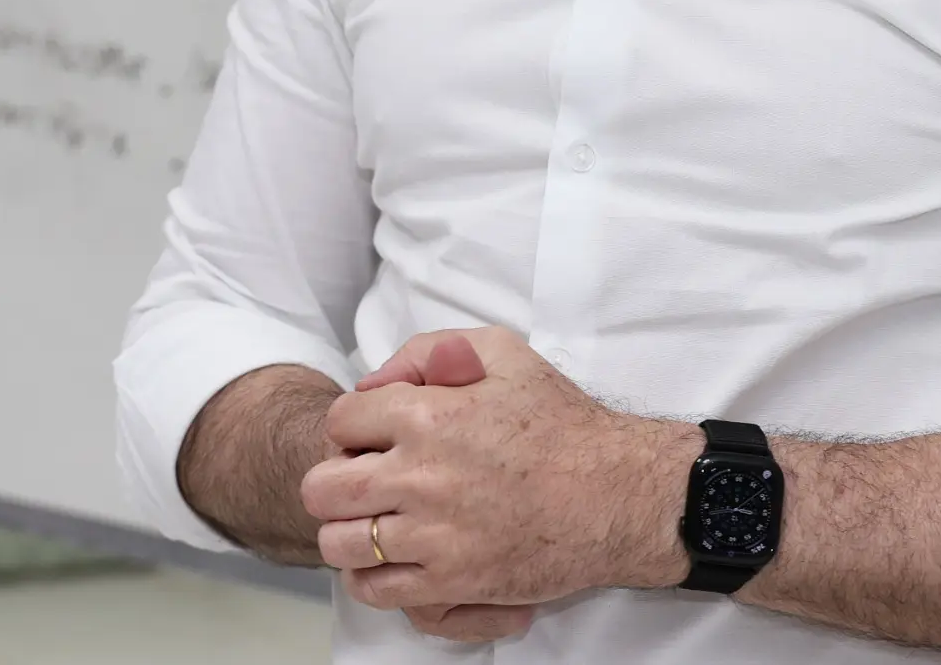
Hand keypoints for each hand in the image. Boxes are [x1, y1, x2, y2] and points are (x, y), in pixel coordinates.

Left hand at [300, 327, 694, 615]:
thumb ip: (429, 350)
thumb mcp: (501, 351)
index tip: (372, 437)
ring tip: (373, 521)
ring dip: (347, 531)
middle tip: (363, 481)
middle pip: (324, 487)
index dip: (351, 427)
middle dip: (335, 479)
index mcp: (427, 416)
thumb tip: (377, 381)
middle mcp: (422, 477)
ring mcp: (435, 536)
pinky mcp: (454, 582)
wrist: (616, 494)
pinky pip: (376, 589)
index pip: (340, 421)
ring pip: (341, 543)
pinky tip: (388, 559)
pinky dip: (369, 576)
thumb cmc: (561, 422)